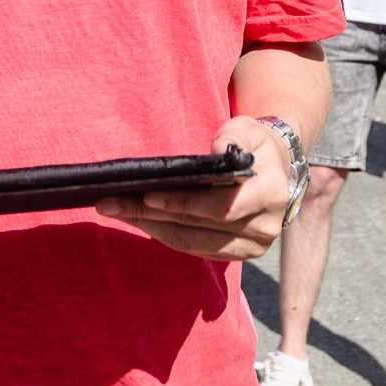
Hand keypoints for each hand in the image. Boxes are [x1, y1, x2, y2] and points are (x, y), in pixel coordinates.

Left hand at [97, 116, 293, 260]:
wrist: (276, 170)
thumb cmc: (255, 144)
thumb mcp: (248, 129)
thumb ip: (234, 136)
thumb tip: (217, 152)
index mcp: (271, 193)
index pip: (223, 206)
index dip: (184, 203)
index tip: (147, 196)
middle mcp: (265, 227)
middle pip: (199, 226)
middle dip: (151, 214)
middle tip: (110, 202)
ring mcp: (252, 247)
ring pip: (191, 242)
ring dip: (149, 227)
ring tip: (113, 210)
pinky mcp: (237, 256)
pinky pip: (193, 248)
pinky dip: (162, 234)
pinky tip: (137, 220)